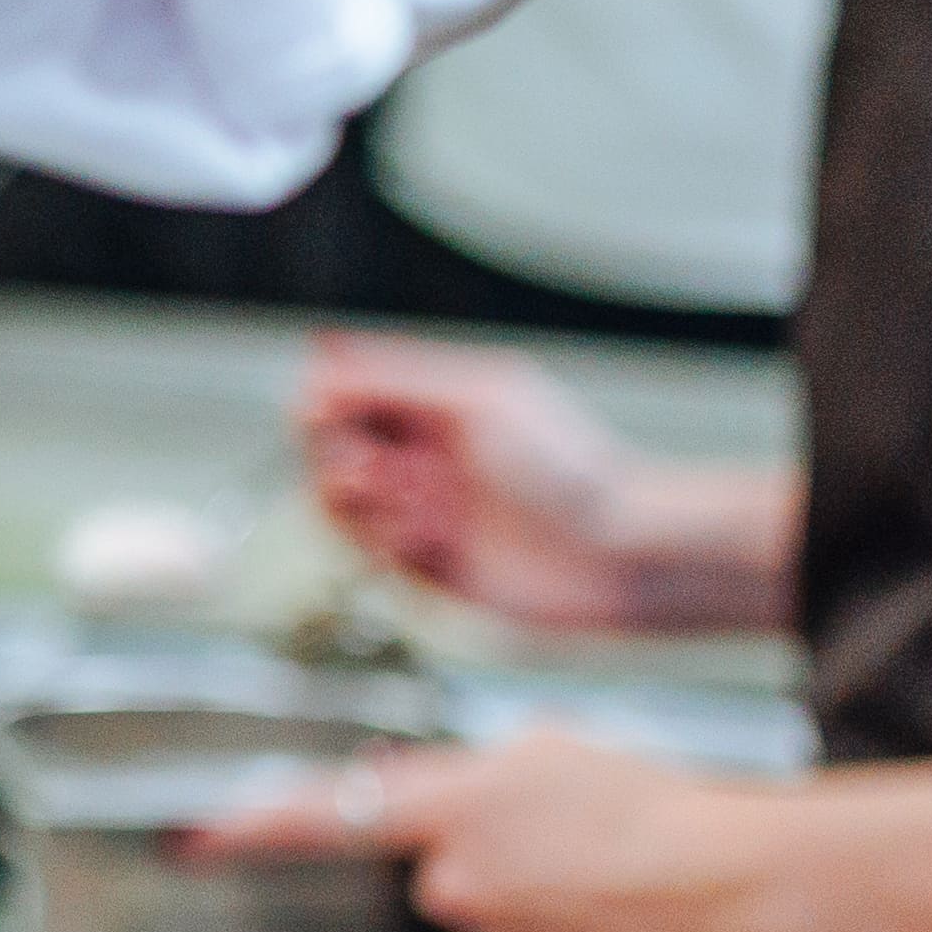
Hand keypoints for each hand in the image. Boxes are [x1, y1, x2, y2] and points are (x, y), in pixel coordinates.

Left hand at [214, 726, 805, 931]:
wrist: (723, 875)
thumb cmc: (643, 797)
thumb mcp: (546, 748)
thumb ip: (471, 773)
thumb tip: (446, 793)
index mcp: (447, 805)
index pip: (323, 815)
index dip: (251, 827)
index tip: (195, 839)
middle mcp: (452, 877)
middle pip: (425, 859)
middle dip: (467, 842)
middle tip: (549, 821)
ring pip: (478, 899)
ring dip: (517, 880)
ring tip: (592, 858)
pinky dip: (553, 917)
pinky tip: (607, 897)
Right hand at [296, 334, 775, 637]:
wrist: (614, 552)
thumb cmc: (564, 465)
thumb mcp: (478, 398)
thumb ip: (396, 378)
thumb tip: (320, 365)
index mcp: (434, 408)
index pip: (347, 394)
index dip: (321, 400)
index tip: (317, 410)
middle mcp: (421, 458)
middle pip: (331, 448)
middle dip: (331, 452)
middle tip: (360, 465)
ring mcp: (421, 513)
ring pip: (341, 503)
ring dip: (357, 499)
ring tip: (400, 497)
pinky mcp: (427, 567)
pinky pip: (375, 551)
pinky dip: (388, 539)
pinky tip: (428, 534)